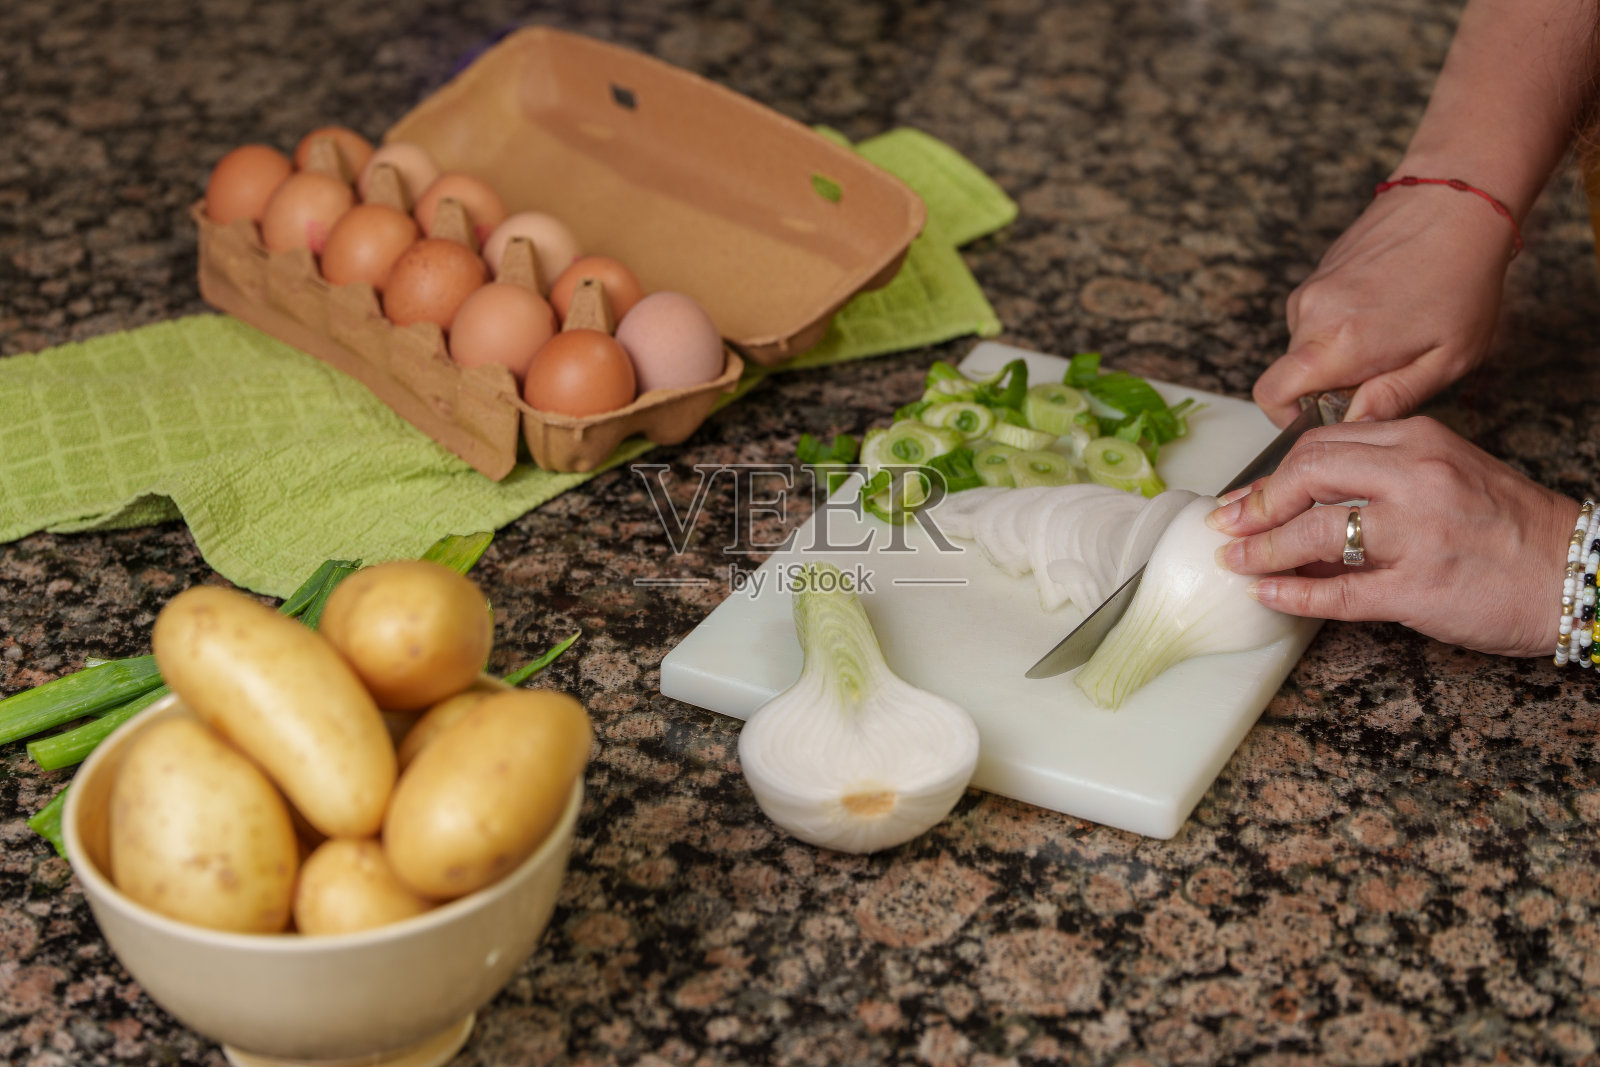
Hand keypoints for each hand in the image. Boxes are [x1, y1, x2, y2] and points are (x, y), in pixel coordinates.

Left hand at [1206, 416, 1579, 657]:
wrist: (1576, 571)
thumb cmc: (1507, 526)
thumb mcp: (1446, 474)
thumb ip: (1379, 477)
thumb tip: (1299, 503)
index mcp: (1418, 442)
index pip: (1320, 445)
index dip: (1270, 474)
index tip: (1244, 497)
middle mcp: (1416, 479)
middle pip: (1305, 476)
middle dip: (1255, 505)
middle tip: (1228, 528)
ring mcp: (1417, 535)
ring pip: (1313, 534)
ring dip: (1263, 552)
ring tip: (1237, 565)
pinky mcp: (1419, 589)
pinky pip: (1339, 593)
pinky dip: (1294, 596)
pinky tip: (1268, 596)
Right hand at [1253, 186, 1513, 426]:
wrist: (1458, 200)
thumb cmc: (1462, 279)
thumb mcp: (1447, 358)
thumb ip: (1393, 399)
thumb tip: (1354, 425)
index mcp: (1336, 344)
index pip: (1269, 395)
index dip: (1288, 417)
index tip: (1324, 416)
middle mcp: (1311, 314)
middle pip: (1292, 372)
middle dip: (1327, 383)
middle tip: (1384, 371)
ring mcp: (1312, 288)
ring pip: (1306, 343)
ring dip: (1337, 351)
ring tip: (1393, 332)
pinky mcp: (1319, 271)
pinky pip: (1317, 315)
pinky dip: (1342, 322)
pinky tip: (1387, 306)